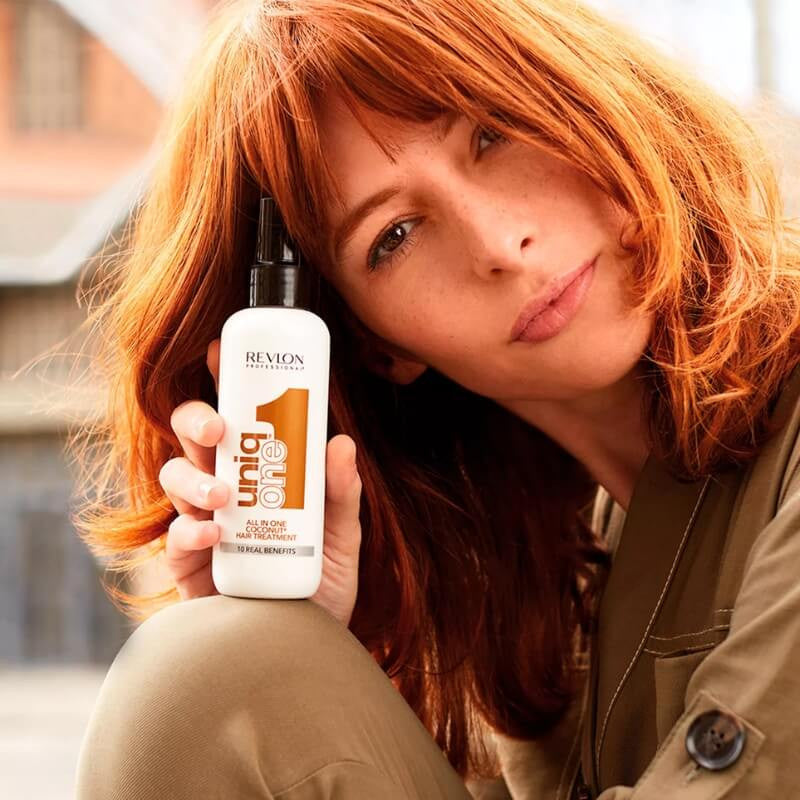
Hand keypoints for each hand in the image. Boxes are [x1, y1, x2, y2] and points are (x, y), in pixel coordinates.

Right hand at [158, 338, 362, 626]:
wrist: (307, 652)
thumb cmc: (321, 590)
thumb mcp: (342, 540)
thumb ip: (341, 496)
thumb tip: (341, 443)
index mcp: (260, 478)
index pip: (237, 423)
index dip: (225, 384)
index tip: (222, 350)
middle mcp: (226, 494)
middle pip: (194, 441)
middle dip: (198, 421)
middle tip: (221, 426)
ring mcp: (204, 527)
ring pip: (175, 480)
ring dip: (193, 476)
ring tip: (223, 493)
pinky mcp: (189, 567)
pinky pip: (174, 539)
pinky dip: (189, 531)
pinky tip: (211, 534)